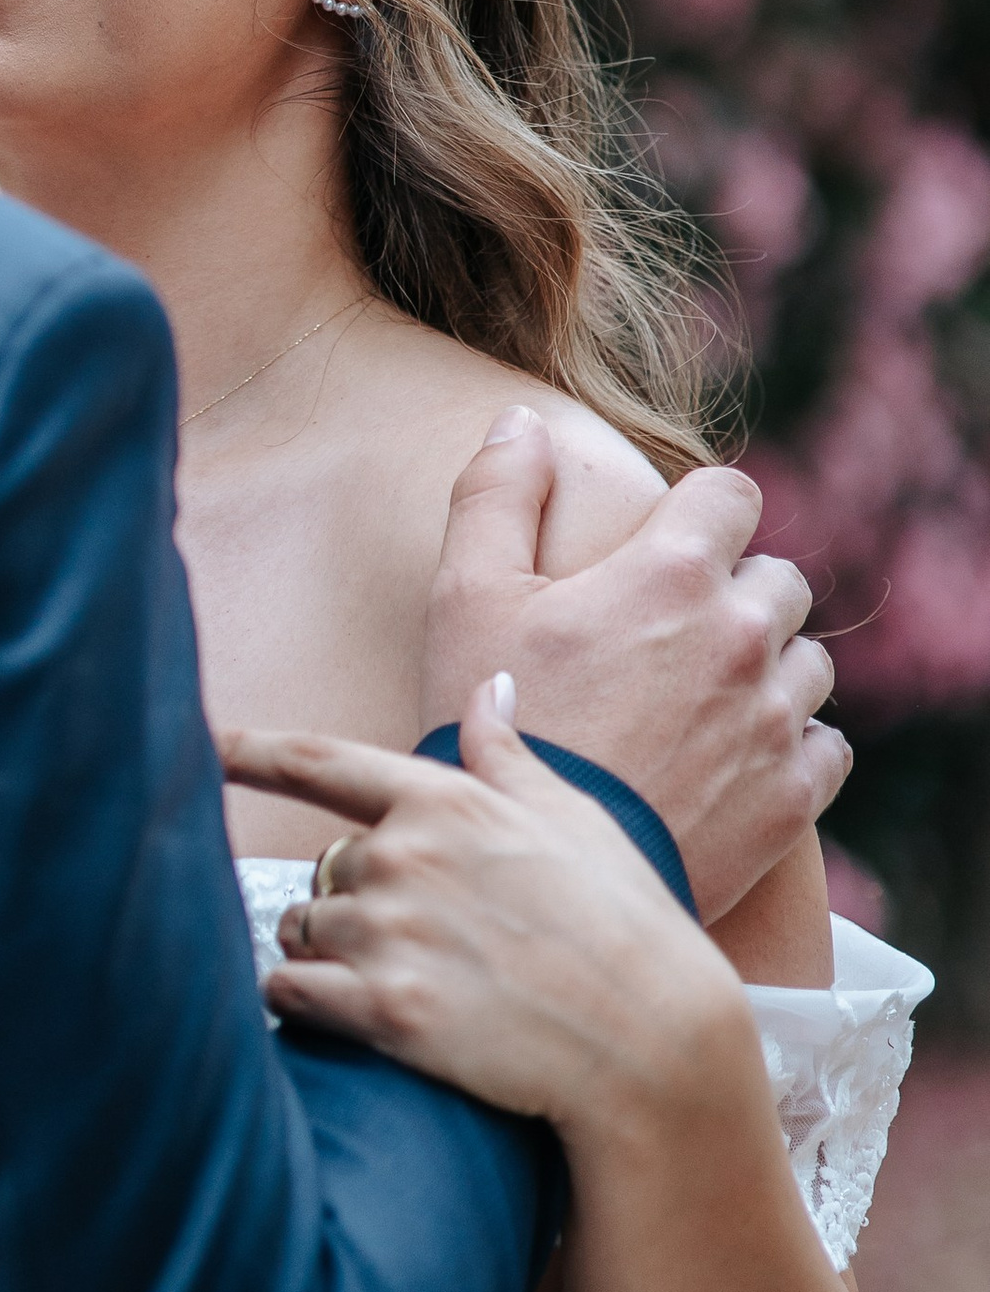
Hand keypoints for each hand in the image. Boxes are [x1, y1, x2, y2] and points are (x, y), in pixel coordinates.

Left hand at [221, 687, 762, 1155]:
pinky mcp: (385, 1011)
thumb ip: (508, 755)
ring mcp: (392, 934)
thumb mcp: (574, 821)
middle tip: (421, 942)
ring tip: (393, 980)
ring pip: (298, 930)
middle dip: (349, 901)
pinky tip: (338, 1014)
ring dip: (320, 953)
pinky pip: (289, 993)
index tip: (202, 744)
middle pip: (322, 869)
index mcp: (444, 802)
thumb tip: (490, 687)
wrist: (654, 1042)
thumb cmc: (624, 926)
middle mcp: (405, 857)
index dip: (249, 751)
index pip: (320, 762)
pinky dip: (298, 1001)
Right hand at [420, 409, 846, 922]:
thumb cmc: (488, 724)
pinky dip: (791, 744)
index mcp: (671, 571)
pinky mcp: (791, 793)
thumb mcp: (464, 597)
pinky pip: (827, 743)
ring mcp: (774, 716)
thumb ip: (495, 494)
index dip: (699, 514)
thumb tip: (522, 421)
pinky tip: (732, 759)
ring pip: (809, 661)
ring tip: (700, 704)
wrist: (535, 870)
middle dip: (733, 594)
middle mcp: (741, 632)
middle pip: (779, 577)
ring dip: (766, 669)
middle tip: (668, 639)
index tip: (666, 550)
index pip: (731, 494)